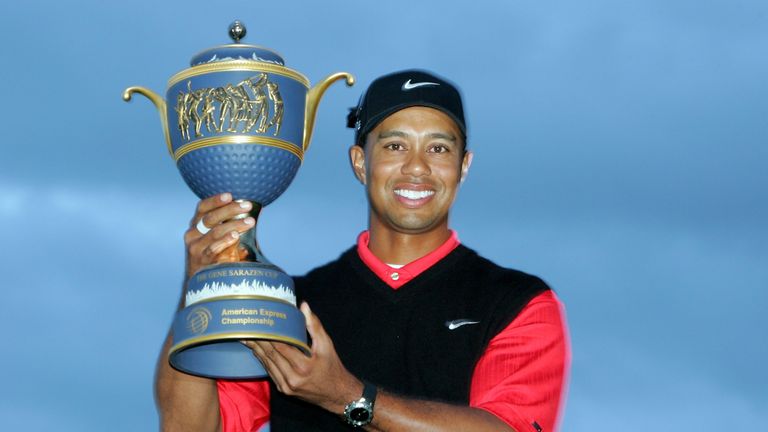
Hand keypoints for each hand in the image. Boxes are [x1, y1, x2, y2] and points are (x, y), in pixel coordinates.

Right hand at [184, 192, 254, 277]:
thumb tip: (256, 210)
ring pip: (215, 232)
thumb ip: (231, 224)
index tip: (229, 195)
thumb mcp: (218, 238)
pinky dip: (225, 241)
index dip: (215, 200)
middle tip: (247, 206)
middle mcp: (192, 235)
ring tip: (250, 222)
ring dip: (234, 225)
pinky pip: (213, 249)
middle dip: (230, 210)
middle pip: (210, 218)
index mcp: (196, 226)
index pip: (202, 208)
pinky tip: (236, 236)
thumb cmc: (214, 255)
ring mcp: (196, 248)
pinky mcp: (202, 261)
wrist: (200, 283)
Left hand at [243, 302, 362, 414]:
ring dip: (257, 350)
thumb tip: (304, 306)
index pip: (280, 346)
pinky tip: (257, 351)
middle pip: (270, 355)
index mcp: (303, 366)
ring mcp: (286, 386)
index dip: (269, 334)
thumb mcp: (326, 345)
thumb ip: (314, 325)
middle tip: (248, 328)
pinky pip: (270, 372)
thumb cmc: (332, 367)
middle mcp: (292, 378)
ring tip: (247, 338)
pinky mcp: (284, 390)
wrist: (336, 394)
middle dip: (258, 341)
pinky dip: (263, 361)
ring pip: (267, 364)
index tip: (261, 323)